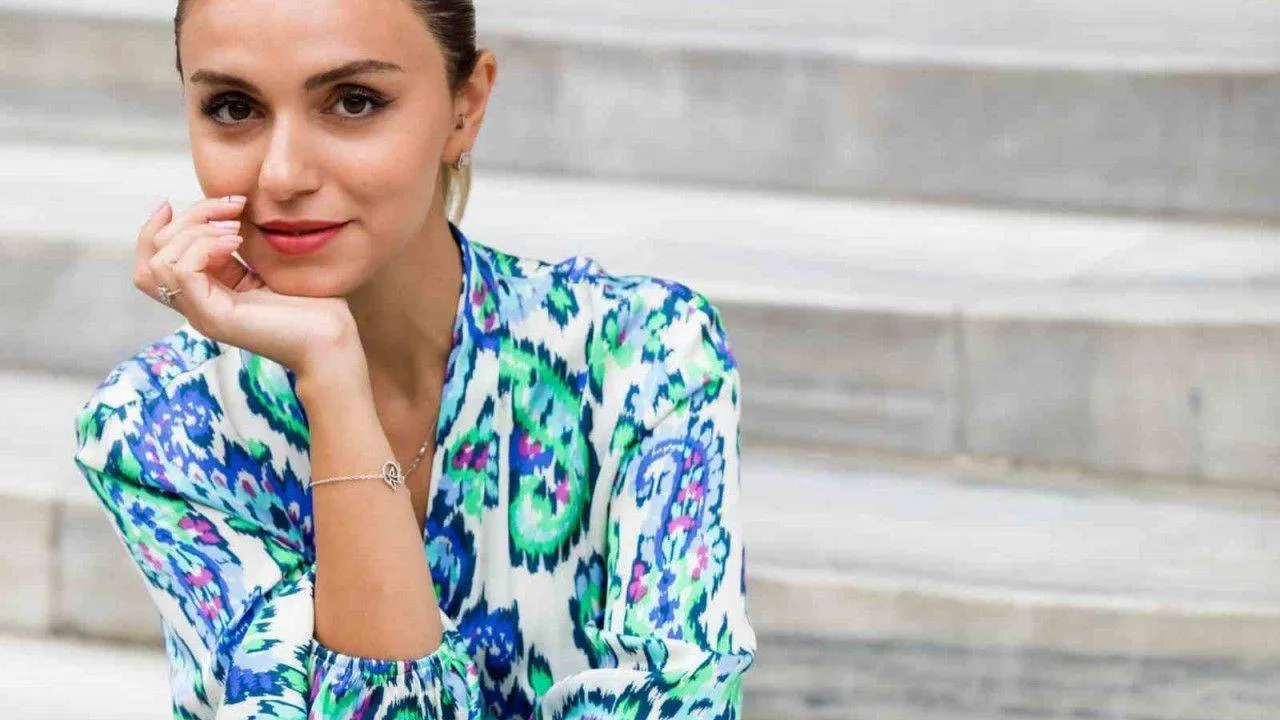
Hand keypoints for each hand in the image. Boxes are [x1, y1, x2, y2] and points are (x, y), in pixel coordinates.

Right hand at [135, 196, 361, 376]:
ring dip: (195, 231)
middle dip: (187, 217)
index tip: (173, 202)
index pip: (152, 259)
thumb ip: (236, 246)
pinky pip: (182, 271)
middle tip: (231, 208)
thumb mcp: (264, 265)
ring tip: (236, 229)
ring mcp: (202, 313)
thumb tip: (220, 213)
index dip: (155, 227)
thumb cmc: (311, 304)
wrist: (332, 340)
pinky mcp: (215, 318)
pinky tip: (237, 242)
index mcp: (205, 292)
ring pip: (160, 261)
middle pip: (152, 254)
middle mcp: (196, 305)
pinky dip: (204, 246)